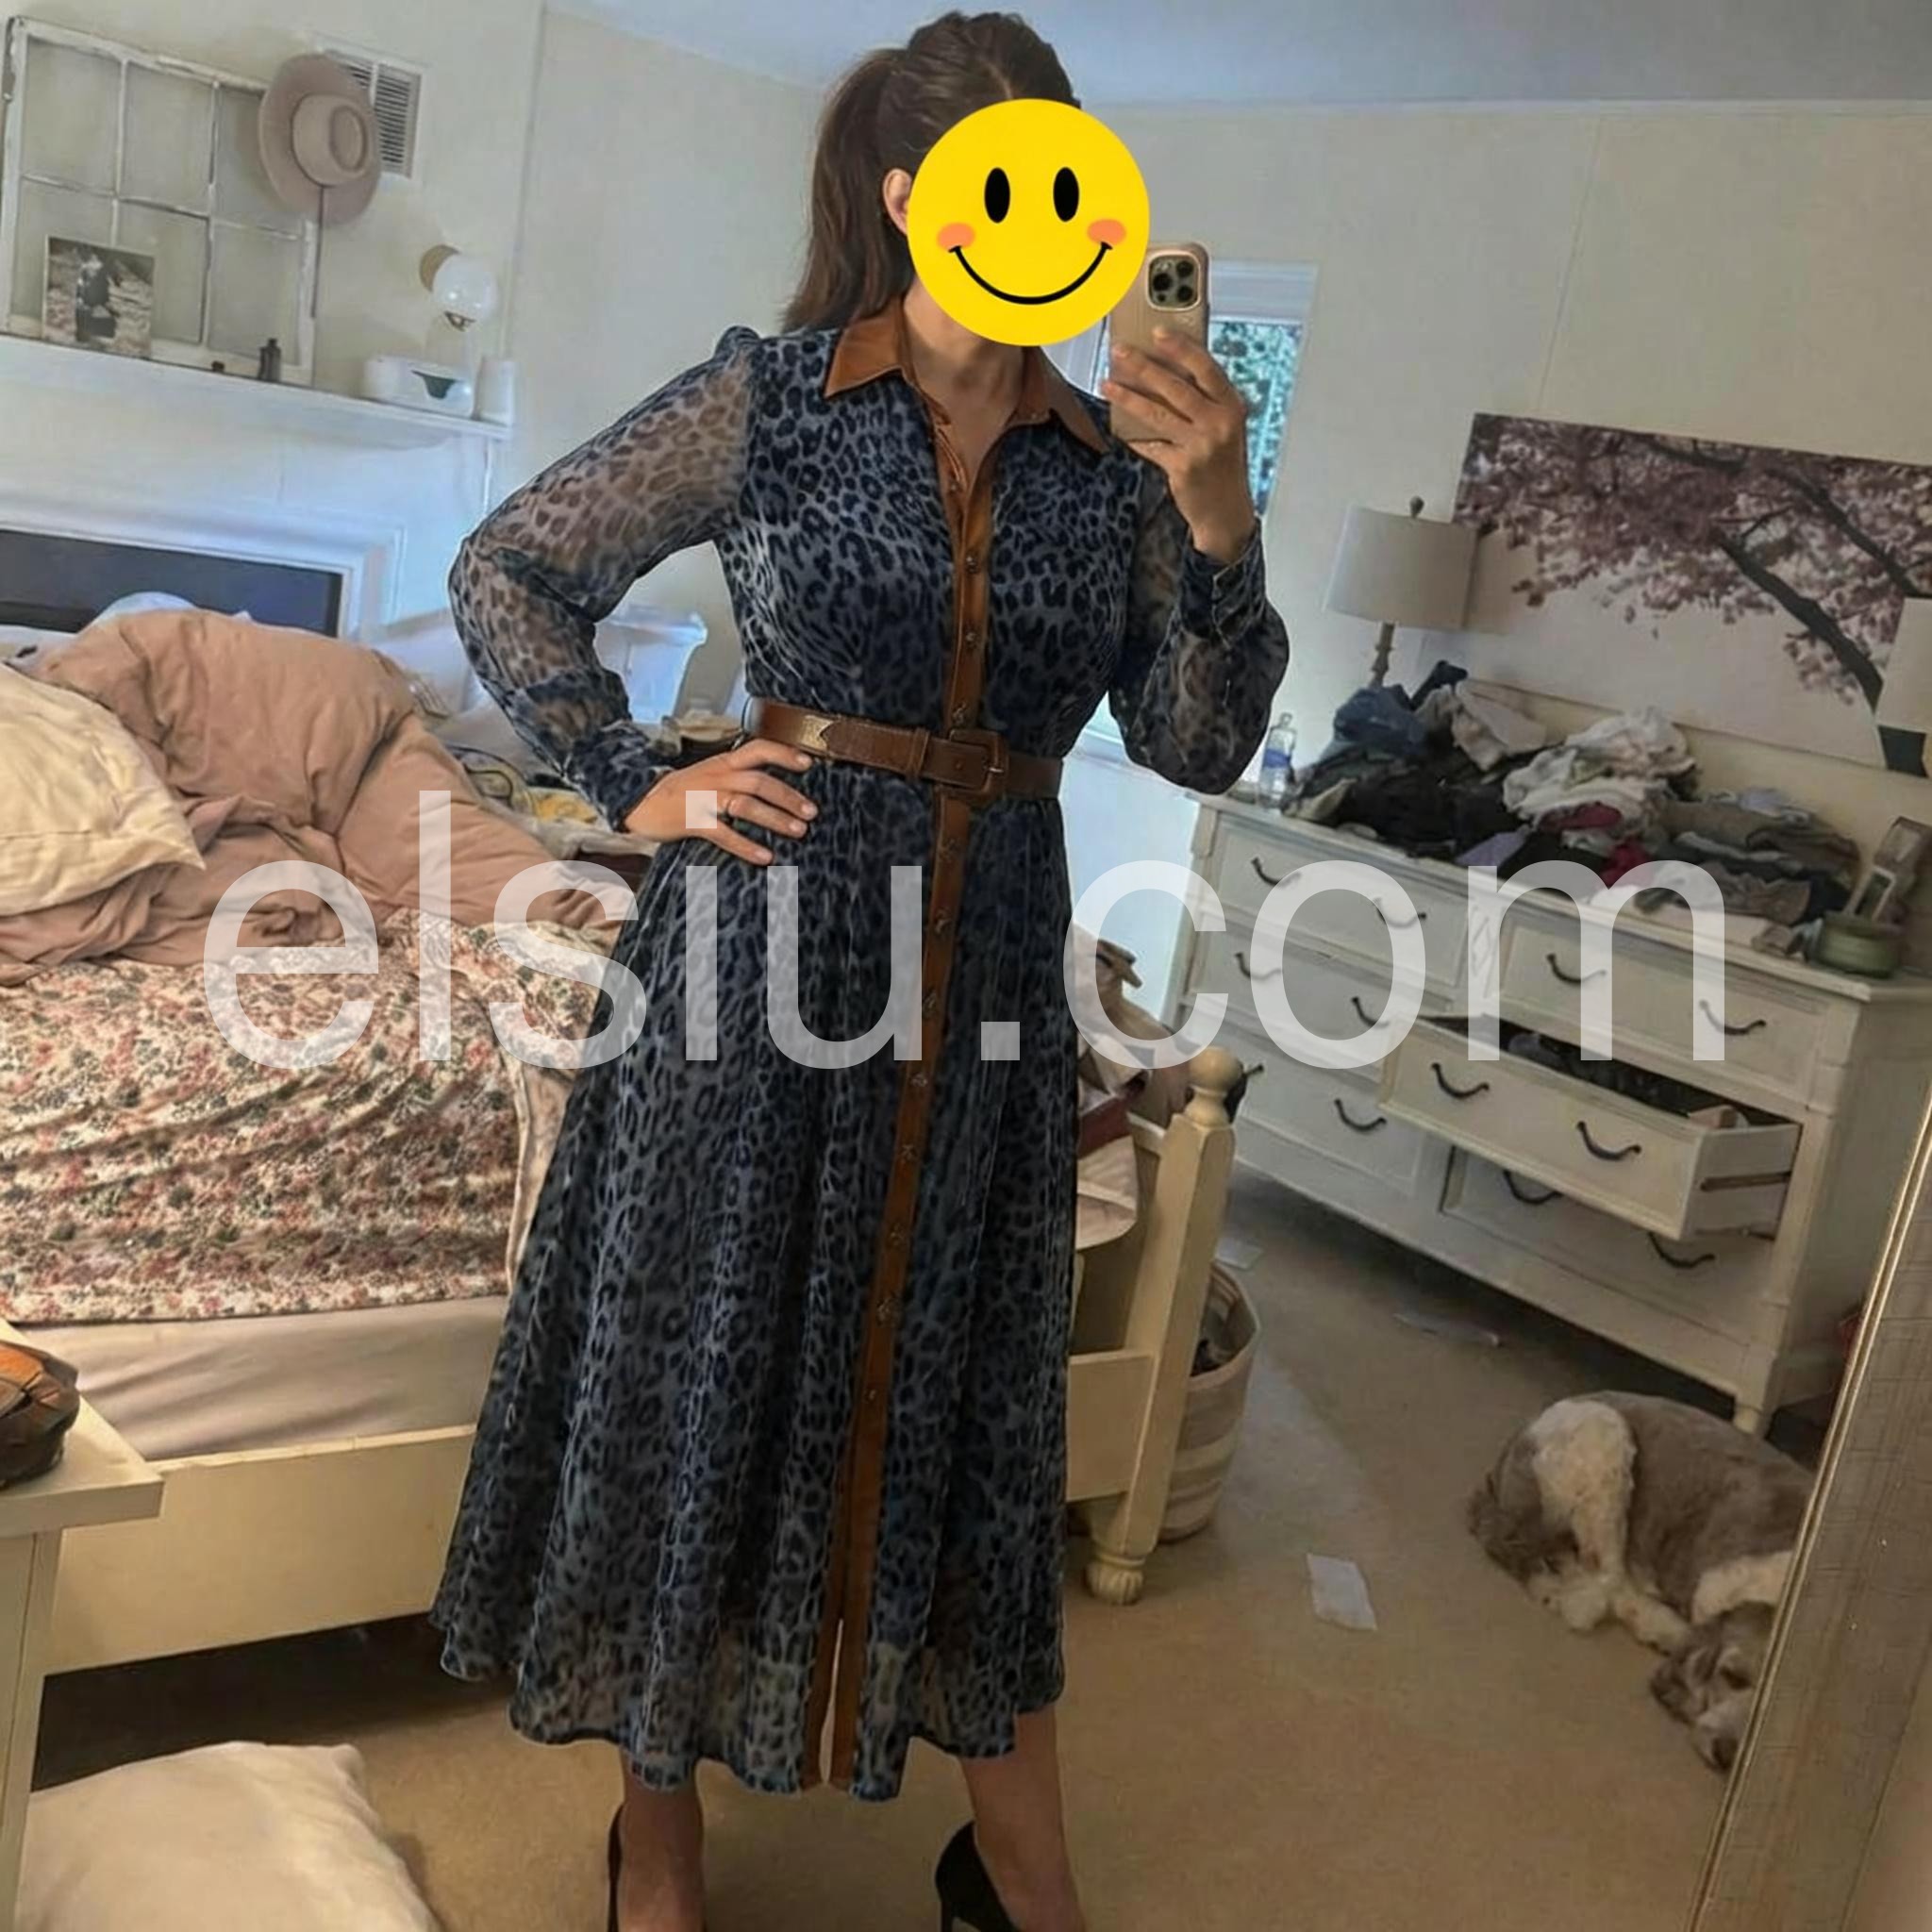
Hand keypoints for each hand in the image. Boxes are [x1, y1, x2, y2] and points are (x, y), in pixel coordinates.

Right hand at [623, 738, 817, 864]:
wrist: (639, 802)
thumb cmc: (680, 792)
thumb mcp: (709, 775)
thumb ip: (736, 776)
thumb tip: (773, 787)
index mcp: (722, 763)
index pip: (758, 749)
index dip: (784, 753)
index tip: (808, 763)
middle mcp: (716, 777)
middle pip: (758, 781)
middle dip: (788, 796)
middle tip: (812, 811)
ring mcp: (704, 799)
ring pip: (745, 804)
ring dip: (774, 818)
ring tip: (798, 830)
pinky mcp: (693, 822)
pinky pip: (724, 834)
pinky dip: (746, 846)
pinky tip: (765, 857)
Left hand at [1104, 329, 1256, 564]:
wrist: (1227, 511)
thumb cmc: (1222, 463)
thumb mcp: (1224, 427)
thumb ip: (1204, 401)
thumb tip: (1164, 370)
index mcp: (1232, 406)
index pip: (1206, 368)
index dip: (1181, 347)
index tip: (1157, 331)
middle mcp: (1219, 423)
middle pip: (1176, 387)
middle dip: (1144, 367)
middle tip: (1119, 352)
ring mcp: (1201, 446)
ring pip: (1157, 414)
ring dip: (1128, 397)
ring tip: (1108, 384)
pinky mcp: (1182, 467)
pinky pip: (1151, 445)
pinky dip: (1136, 437)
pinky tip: (1122, 428)